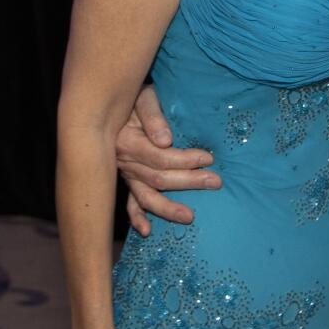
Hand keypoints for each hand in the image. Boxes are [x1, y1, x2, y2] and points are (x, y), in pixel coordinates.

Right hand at [118, 85, 221, 234]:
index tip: (208, 158)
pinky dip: (136, 217)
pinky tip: (147, 231)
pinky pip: (129, 203)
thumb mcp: (143, 96)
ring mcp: (125, 173)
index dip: (185, 159)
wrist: (113, 102)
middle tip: (215, 182)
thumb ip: (153, 115)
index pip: (160, 157)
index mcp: (126, 141)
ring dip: (167, 209)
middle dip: (189, 181)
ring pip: (145, 196)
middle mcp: (124, 161)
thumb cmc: (134, 96)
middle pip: (158, 178)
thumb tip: (165, 140)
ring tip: (190, 217)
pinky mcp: (127, 179)